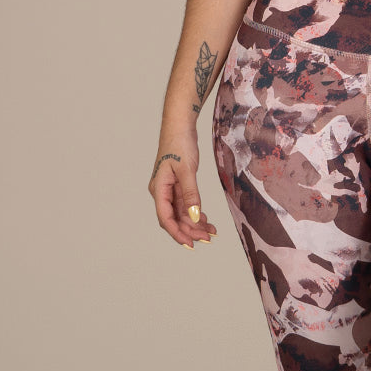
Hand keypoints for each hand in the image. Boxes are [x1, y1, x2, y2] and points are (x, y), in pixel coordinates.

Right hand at [149, 131, 217, 248]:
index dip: (177, 233)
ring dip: (195, 224)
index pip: (165, 218)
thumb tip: (193, 217)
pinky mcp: (178, 185)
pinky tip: (206, 220)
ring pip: (181, 213)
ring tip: (211, 232)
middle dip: (190, 230)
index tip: (190, 244)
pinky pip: (186, 205)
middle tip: (208, 239)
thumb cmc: (179, 144)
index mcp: (158, 189)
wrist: (180, 127)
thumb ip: (190, 194)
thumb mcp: (187, 170)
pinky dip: (196, 213)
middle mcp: (162, 191)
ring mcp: (170, 189)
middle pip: (174, 218)